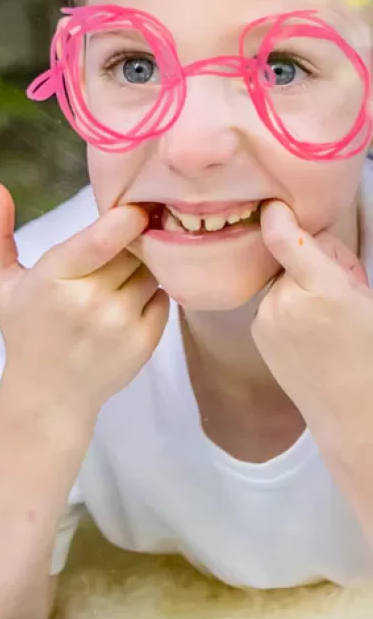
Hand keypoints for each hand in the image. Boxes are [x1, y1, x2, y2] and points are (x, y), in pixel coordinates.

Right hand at [0, 183, 168, 419]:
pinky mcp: (145, 343)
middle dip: (130, 240)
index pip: (101, 240)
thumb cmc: (22, 328)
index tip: (133, 207)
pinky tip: (128, 300)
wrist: (49, 394)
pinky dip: (152, 293)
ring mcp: (121, 324)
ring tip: (117, 277)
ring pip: (152, 271)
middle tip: (118, 243)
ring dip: (142, 266)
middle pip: (132, 249)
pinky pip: (164, 297)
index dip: (125, 218)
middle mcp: (90, 302)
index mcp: (53, 280)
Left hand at [255, 199, 372, 428]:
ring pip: (281, 282)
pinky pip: (272, 304)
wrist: (354, 414)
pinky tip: (310, 333)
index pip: (286, 239)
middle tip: (344, 291)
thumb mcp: (365, 300)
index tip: (274, 204)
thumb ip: (335, 265)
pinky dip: (287, 308)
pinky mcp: (257, 333)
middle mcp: (284, 301)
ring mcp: (265, 319)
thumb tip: (309, 238)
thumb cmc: (370, 355)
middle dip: (313, 264)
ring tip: (328, 319)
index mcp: (322, 290)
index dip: (278, 217)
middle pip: (291, 258)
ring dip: (298, 287)